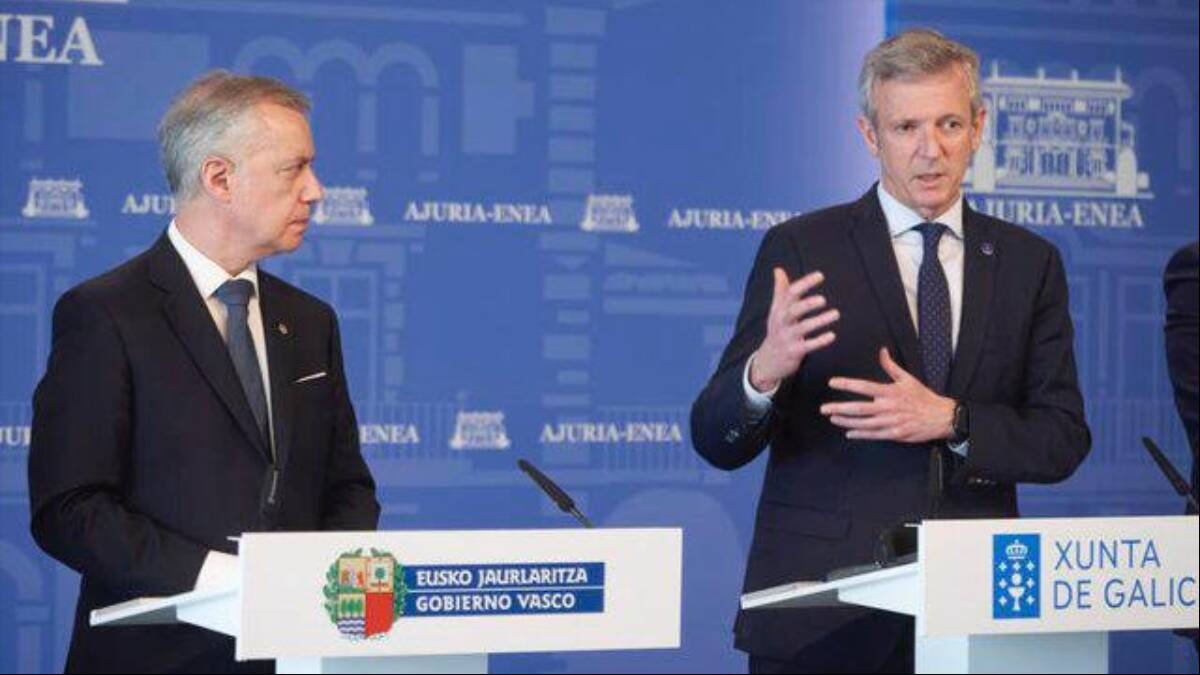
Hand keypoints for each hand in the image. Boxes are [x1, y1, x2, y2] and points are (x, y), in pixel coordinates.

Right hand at [749, 268, 839, 391]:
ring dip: (819, 321)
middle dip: (807, 304)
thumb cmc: (777, 330)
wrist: (767, 361)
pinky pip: (807, 346)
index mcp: (779, 309)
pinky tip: (832, 335)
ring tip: (836, 314)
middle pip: (793, 310)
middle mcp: (781, 322)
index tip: (820, 275)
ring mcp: (787, 337)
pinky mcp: (793, 352)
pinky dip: (819, 341)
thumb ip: (780, 290)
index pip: (790, 293)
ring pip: (803, 328)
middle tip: (823, 299)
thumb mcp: (776, 311)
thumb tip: (778, 269)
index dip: (805, 283)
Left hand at [821, 347, 954, 442]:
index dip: (847, 384)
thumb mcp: (907, 379)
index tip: (832, 382)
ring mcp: (891, 422)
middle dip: (839, 408)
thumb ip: (891, 366)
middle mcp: (888, 407)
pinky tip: (849, 432)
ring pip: (863, 423)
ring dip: (846, 421)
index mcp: (890, 392)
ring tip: (832, 418)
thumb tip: (882, 351)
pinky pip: (874, 435)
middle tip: (824, 408)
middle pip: (859, 408)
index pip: (864, 386)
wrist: (941, 417)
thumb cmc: (922, 397)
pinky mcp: (895, 434)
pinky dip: (860, 434)